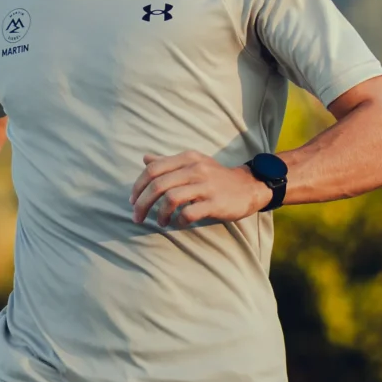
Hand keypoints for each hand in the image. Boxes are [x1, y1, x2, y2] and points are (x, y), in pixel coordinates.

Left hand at [130, 151, 272, 229]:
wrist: (248, 186)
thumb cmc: (215, 177)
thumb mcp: (193, 163)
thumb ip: (168, 162)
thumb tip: (145, 158)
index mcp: (187, 158)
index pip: (153, 169)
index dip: (138, 186)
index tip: (132, 201)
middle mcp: (195, 169)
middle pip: (158, 185)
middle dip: (142, 203)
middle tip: (137, 217)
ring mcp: (206, 185)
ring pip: (171, 199)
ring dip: (160, 214)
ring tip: (160, 222)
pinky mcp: (215, 203)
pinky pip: (189, 213)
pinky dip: (178, 220)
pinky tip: (178, 223)